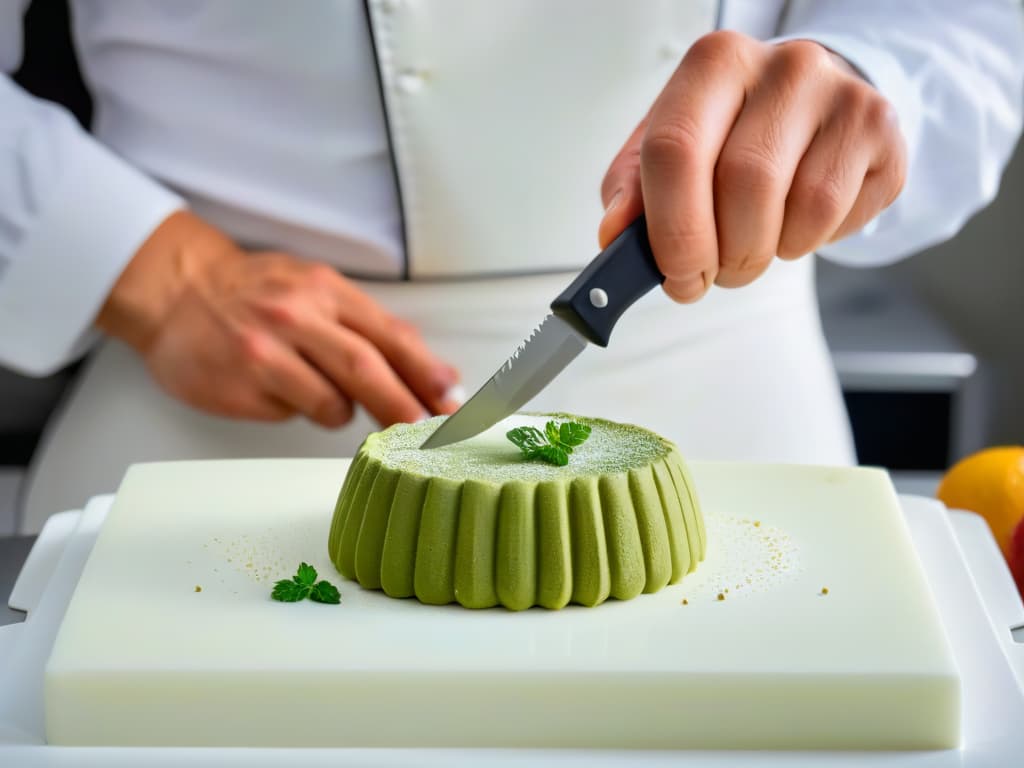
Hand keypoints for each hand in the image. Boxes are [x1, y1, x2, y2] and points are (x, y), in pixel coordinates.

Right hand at [96, 211, 460, 426]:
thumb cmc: (255, 292)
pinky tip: (279, 389)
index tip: (452, 399)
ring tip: (320, 391)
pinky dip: (299, 410)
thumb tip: (430, 372)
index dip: (426, 371)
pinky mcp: (240, 387)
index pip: (389, 335)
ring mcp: (264, 353)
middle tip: (430, 432)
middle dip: (405, 406)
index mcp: (324, 290)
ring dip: (342, 411)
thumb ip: (368, 326)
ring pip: (331, 403)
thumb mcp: (315, 288)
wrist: (176, 290)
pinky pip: (291, 414)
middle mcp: (295, 317)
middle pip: (366, 370)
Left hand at [599, 31, 906, 300]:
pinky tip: (794, 222)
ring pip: (798, 209)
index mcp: (715, 64)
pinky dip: (807, 242)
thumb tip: (615, 234)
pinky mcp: (880, 130)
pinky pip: (837, 216)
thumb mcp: (668, 151)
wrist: (807, 107)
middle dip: (724, 253)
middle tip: (714, 272)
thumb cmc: (729, 132)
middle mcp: (783, 66)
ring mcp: (842, 93)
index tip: (674, 274)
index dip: (673, 230)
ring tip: (752, 244)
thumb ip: (634, 191)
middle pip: (743, 184)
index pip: (677, 150)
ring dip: (766, 252)